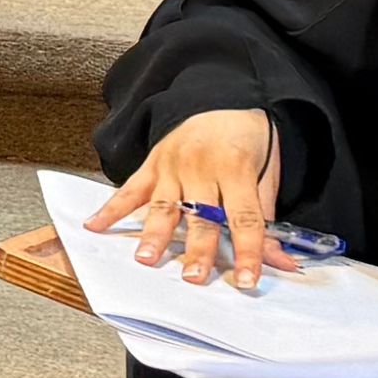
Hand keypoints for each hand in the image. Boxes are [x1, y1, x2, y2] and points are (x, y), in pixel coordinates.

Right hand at [91, 110, 286, 287]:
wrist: (223, 98)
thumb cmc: (248, 141)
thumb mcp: (267, 176)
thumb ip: (267, 220)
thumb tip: (282, 262)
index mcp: (237, 169)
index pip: (244, 218)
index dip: (248, 251)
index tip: (247, 280)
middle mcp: (202, 167)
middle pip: (201, 215)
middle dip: (197, 249)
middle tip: (192, 277)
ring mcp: (173, 166)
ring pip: (164, 205)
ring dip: (154, 234)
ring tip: (146, 258)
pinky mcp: (152, 164)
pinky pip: (130, 189)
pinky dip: (111, 208)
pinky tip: (94, 225)